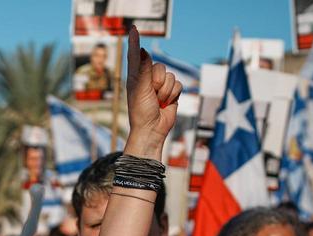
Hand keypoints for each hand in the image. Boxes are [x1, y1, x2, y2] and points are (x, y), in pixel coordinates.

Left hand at [123, 26, 181, 157]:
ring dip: (166, 91)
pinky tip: (166, 104)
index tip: (133, 29)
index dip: (134, 42)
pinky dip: (174, 94)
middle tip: (151, 96)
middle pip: (160, 67)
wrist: (152, 130)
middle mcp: (147, 79)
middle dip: (158, 82)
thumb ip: (143, 70)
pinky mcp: (171, 92)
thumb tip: (142, 51)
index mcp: (135, 77)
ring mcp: (160, 85)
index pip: (136, 56)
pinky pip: (178, 84)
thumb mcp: (140, 89)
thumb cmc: (141, 112)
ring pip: (170, 76)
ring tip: (158, 102)